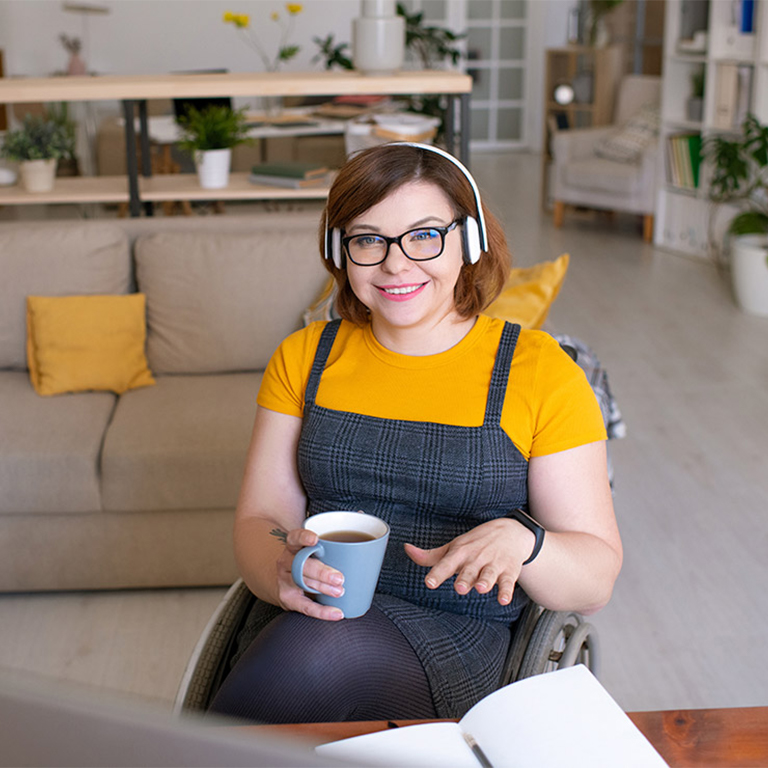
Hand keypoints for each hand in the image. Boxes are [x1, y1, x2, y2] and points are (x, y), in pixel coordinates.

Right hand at [274, 527, 345, 620]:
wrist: (280, 578)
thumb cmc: (306, 558)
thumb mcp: (311, 545)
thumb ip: (334, 533)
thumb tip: (361, 514)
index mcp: (293, 546)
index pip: (294, 538)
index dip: (303, 537)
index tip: (315, 539)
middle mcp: (286, 562)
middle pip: (302, 566)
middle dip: (321, 572)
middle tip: (340, 577)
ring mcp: (285, 581)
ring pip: (304, 584)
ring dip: (323, 589)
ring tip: (340, 591)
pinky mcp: (288, 599)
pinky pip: (305, 607)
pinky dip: (322, 612)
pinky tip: (337, 613)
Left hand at [404, 518, 535, 604]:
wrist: (510, 532)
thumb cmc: (476, 543)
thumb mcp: (454, 546)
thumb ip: (430, 555)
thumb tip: (406, 549)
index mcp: (460, 553)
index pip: (446, 563)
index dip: (437, 573)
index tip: (429, 583)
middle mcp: (476, 558)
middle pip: (468, 571)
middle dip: (464, 579)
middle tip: (459, 588)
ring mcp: (493, 564)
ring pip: (488, 575)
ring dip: (484, 582)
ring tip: (481, 588)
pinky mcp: (508, 571)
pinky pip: (508, 582)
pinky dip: (506, 591)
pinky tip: (503, 598)